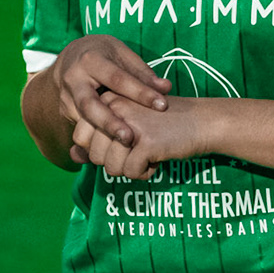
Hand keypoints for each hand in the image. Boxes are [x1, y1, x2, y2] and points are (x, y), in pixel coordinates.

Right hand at [53, 35, 169, 151]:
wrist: (70, 56)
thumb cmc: (104, 54)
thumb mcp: (122, 54)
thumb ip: (142, 73)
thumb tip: (165, 88)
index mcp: (91, 60)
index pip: (118, 79)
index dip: (140, 93)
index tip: (162, 105)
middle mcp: (74, 79)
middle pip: (90, 105)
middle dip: (110, 123)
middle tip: (130, 138)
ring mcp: (66, 97)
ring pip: (84, 121)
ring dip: (103, 136)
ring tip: (124, 148)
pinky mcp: (65, 111)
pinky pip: (82, 128)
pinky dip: (97, 139)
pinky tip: (113, 149)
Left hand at [75, 95, 207, 179]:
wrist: (201, 121)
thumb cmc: (162, 125)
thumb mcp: (126, 126)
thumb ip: (97, 139)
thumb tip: (72, 156)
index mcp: (106, 100)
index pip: (80, 137)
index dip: (100, 150)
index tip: (122, 143)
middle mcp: (114, 108)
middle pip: (94, 156)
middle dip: (116, 162)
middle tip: (137, 150)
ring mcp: (129, 124)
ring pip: (111, 168)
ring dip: (131, 169)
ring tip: (148, 153)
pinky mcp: (146, 142)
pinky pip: (132, 173)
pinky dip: (146, 172)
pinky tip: (157, 158)